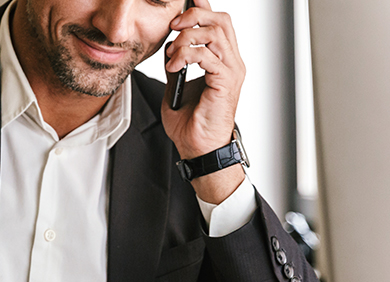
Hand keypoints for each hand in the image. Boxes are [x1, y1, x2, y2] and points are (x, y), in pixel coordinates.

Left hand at [161, 0, 245, 202]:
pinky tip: (174, 66)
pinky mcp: (225, 82)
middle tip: (173, 26)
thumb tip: (169, 48)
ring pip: (214, 33)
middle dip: (194, 16)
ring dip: (186, 38)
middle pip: (221, 20)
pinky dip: (186, 55)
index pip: (218, 23)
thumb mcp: (176, 87)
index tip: (186, 2)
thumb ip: (176, 65)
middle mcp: (231, 63)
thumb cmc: (191, 124)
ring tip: (172, 54)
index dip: (203, 7)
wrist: (197, 147)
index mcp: (223, 62)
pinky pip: (207, 55)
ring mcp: (231, 71)